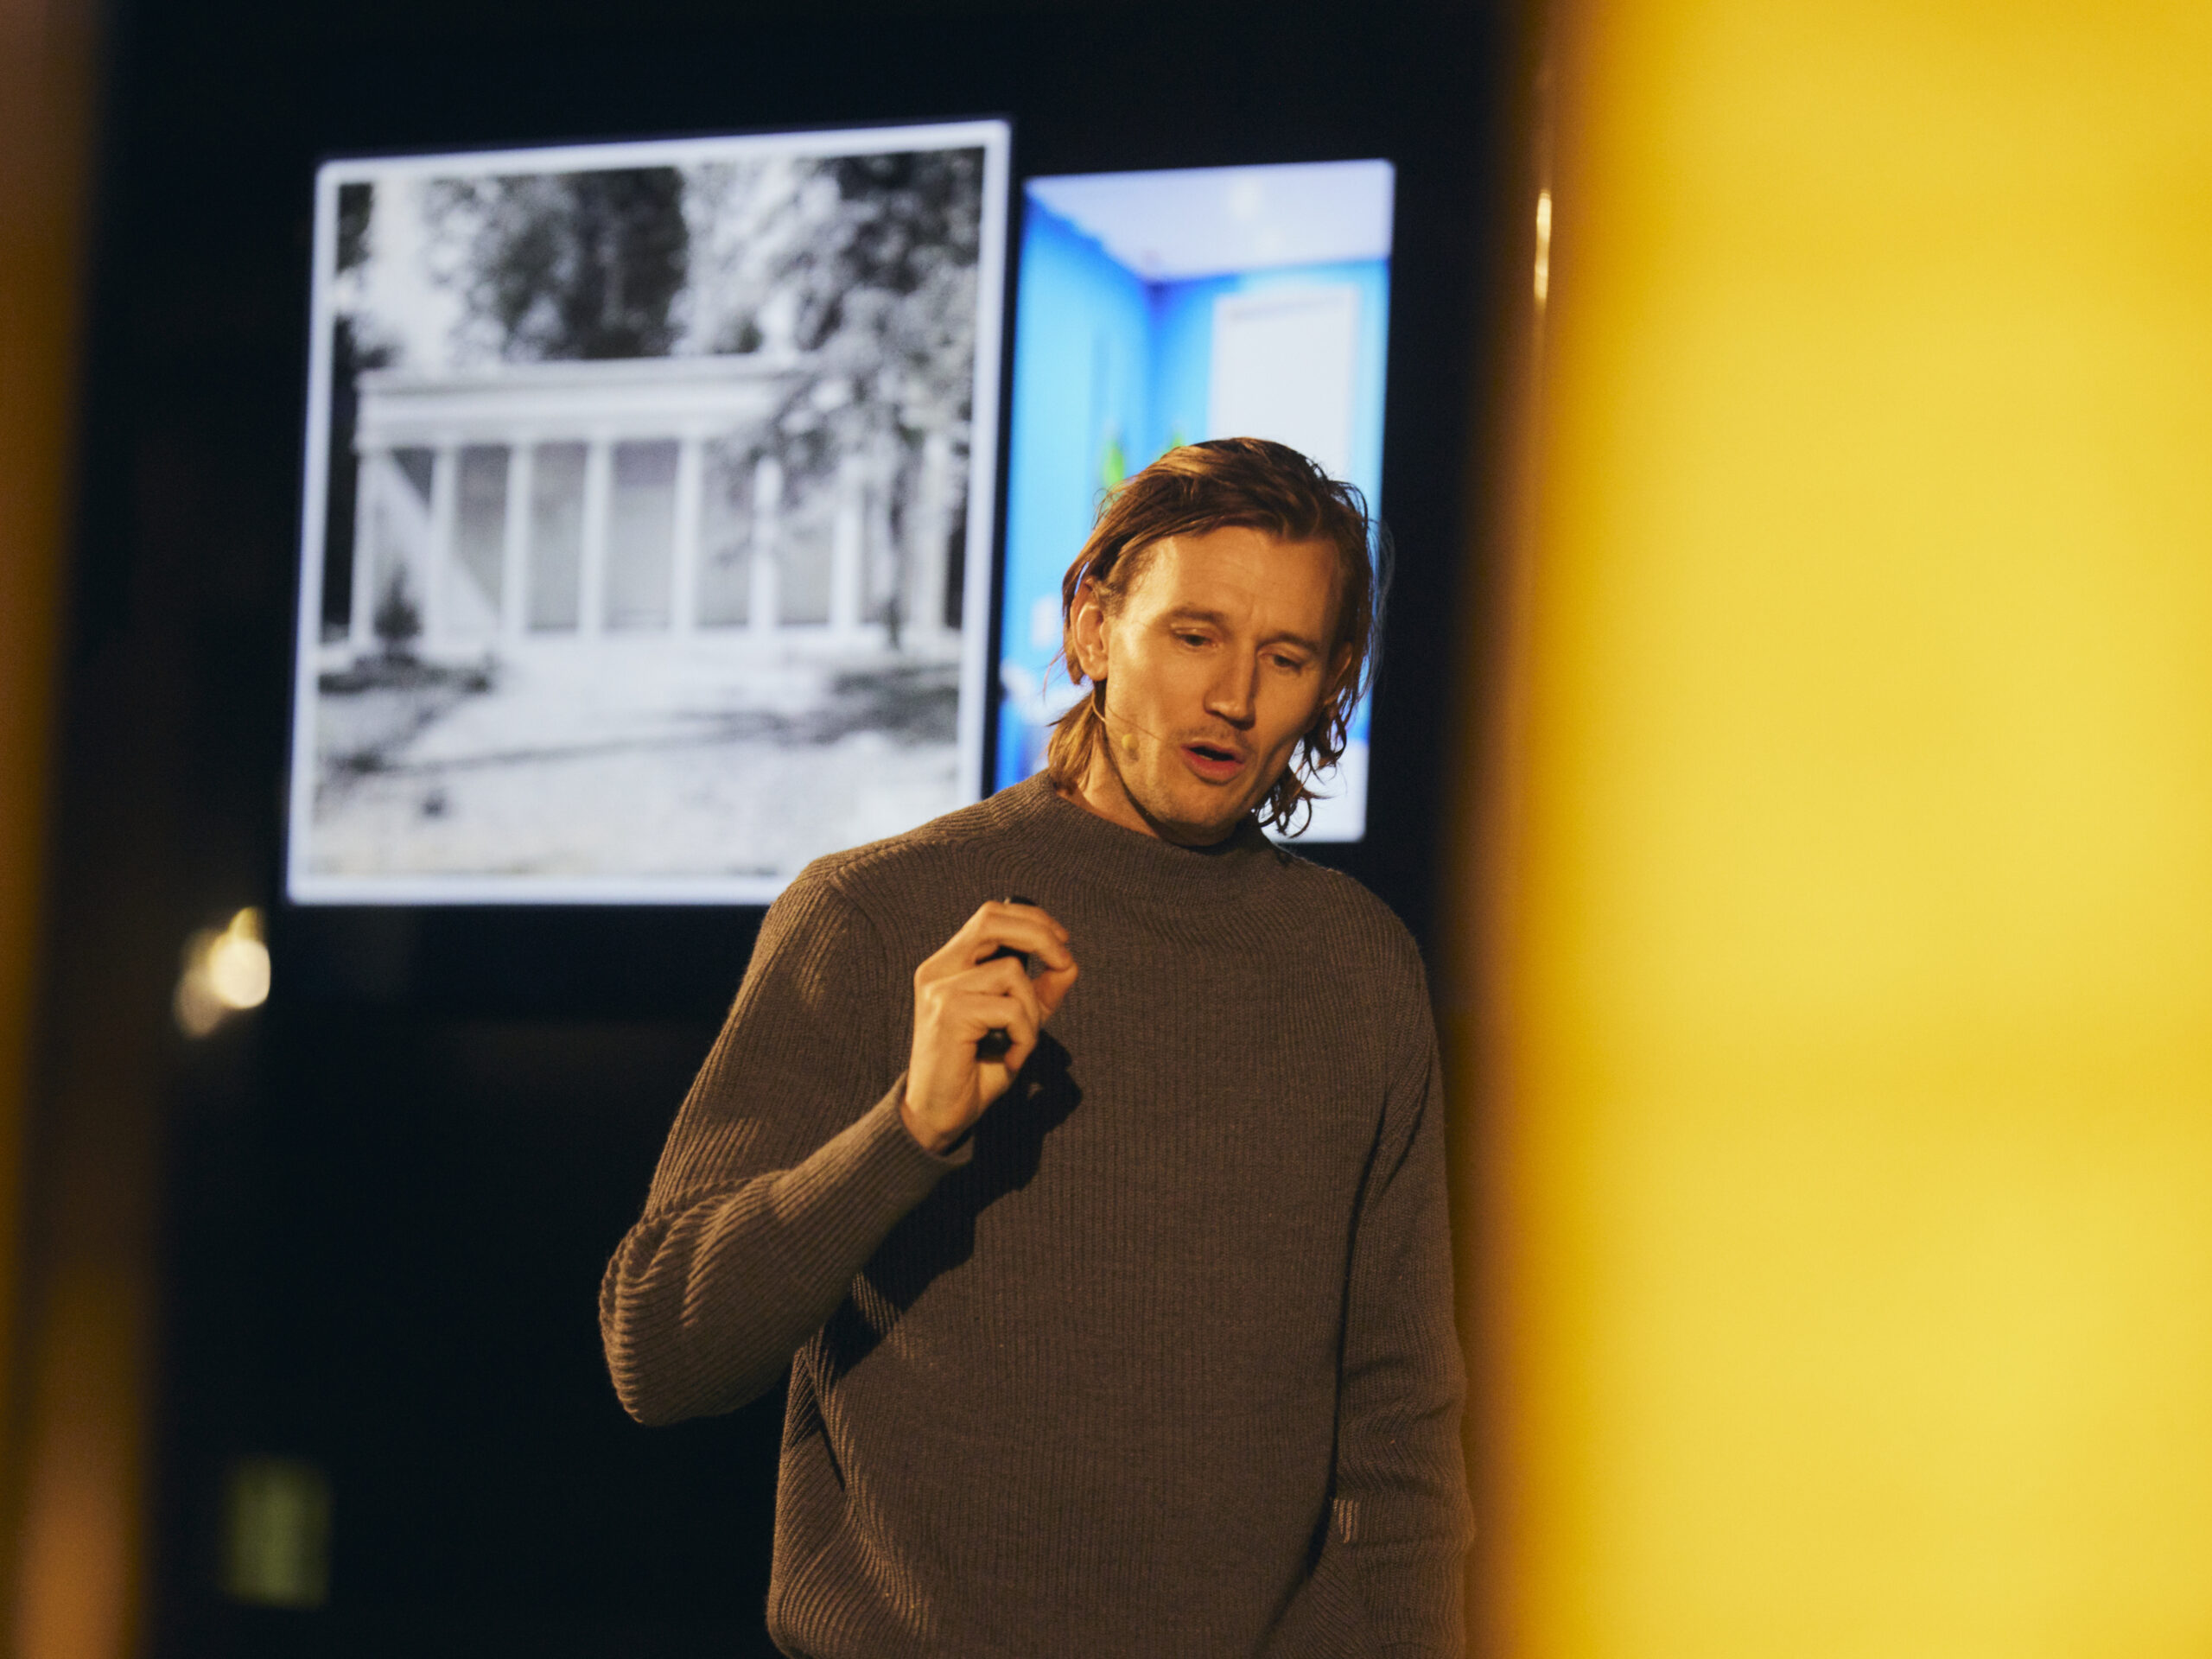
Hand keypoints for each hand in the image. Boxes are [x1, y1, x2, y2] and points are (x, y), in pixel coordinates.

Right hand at [901, 900, 1078, 1154]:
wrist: (937, 1117)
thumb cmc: (974, 1070)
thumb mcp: (1017, 1024)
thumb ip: (1040, 992)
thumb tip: (1069, 962)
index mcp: (949, 964)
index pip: (990, 915)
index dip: (1032, 919)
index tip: (1062, 941)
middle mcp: (938, 969)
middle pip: (993, 921)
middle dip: (1040, 936)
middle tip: (1064, 963)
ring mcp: (940, 989)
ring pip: (1011, 973)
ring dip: (1032, 1011)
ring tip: (1020, 1043)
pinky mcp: (949, 1013)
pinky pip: (1010, 1009)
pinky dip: (1024, 1037)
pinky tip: (1010, 1060)